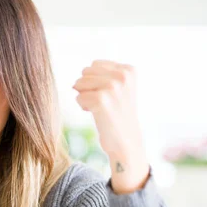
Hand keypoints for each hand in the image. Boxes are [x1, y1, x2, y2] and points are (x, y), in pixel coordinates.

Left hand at [73, 60, 149, 192]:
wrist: (126, 141)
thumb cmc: (118, 114)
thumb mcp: (120, 87)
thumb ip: (104, 73)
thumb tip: (78, 78)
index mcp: (129, 70)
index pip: (94, 64)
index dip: (96, 81)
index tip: (111, 96)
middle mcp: (123, 76)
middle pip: (85, 72)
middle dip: (89, 88)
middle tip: (105, 104)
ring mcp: (112, 87)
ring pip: (79, 84)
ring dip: (85, 97)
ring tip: (102, 108)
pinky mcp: (101, 100)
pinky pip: (78, 98)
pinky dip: (84, 107)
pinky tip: (98, 114)